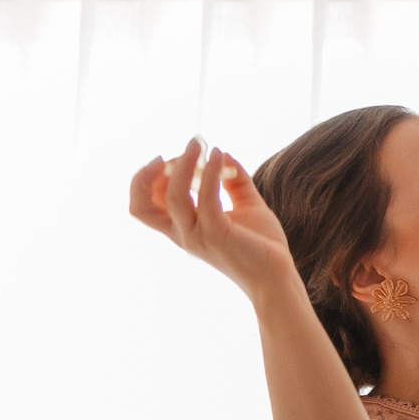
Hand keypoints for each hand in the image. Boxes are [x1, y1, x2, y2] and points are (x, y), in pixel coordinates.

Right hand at [128, 137, 300, 302]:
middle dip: (147, 174)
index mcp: (183, 228)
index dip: (149, 178)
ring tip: (200, 144)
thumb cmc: (260, 244)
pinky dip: (212, 171)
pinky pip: (207, 197)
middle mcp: (183, 233)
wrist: (278, 275)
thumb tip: (223, 154)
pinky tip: (221, 156)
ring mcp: (197, 235)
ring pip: (173, 196)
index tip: (174, 158)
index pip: (144, 205)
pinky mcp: (217, 234)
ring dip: (184, 164)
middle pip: (140, 206)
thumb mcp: (245, 205)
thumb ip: (233, 180)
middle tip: (172, 154)